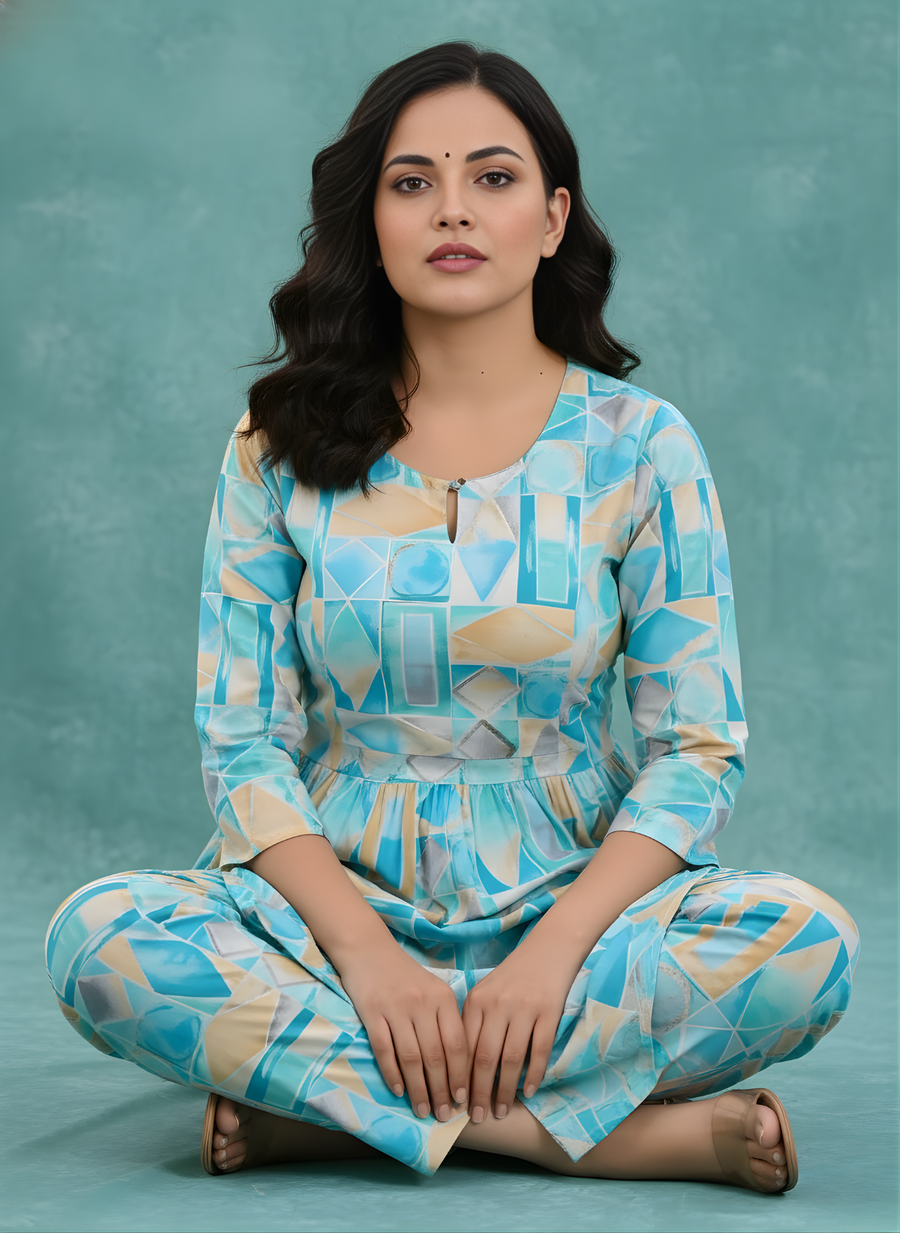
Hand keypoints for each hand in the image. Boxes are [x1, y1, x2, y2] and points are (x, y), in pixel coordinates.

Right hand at [338, 941, 468, 1121]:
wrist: (369, 950)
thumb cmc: (406, 976)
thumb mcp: (434, 990)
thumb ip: (447, 1021)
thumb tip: (461, 1067)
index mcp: (444, 997)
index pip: (458, 1043)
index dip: (461, 1075)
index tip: (463, 1100)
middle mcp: (423, 1003)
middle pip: (436, 1055)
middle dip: (442, 1090)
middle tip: (444, 1115)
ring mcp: (396, 1007)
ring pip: (411, 1057)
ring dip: (418, 1088)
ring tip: (423, 1110)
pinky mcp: (372, 1012)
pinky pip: (384, 1049)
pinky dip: (392, 1073)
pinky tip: (398, 1091)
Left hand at [462, 940, 578, 1121]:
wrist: (548, 950)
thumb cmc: (512, 976)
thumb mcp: (485, 993)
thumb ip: (473, 1024)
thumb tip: (461, 1069)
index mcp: (476, 1000)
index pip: (462, 1047)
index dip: (458, 1078)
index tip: (455, 1102)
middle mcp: (497, 1005)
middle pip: (484, 1058)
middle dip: (478, 1092)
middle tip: (477, 1117)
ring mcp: (524, 1009)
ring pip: (511, 1059)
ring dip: (505, 1090)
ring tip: (501, 1111)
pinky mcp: (549, 1012)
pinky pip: (539, 1051)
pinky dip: (533, 1075)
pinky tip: (528, 1092)